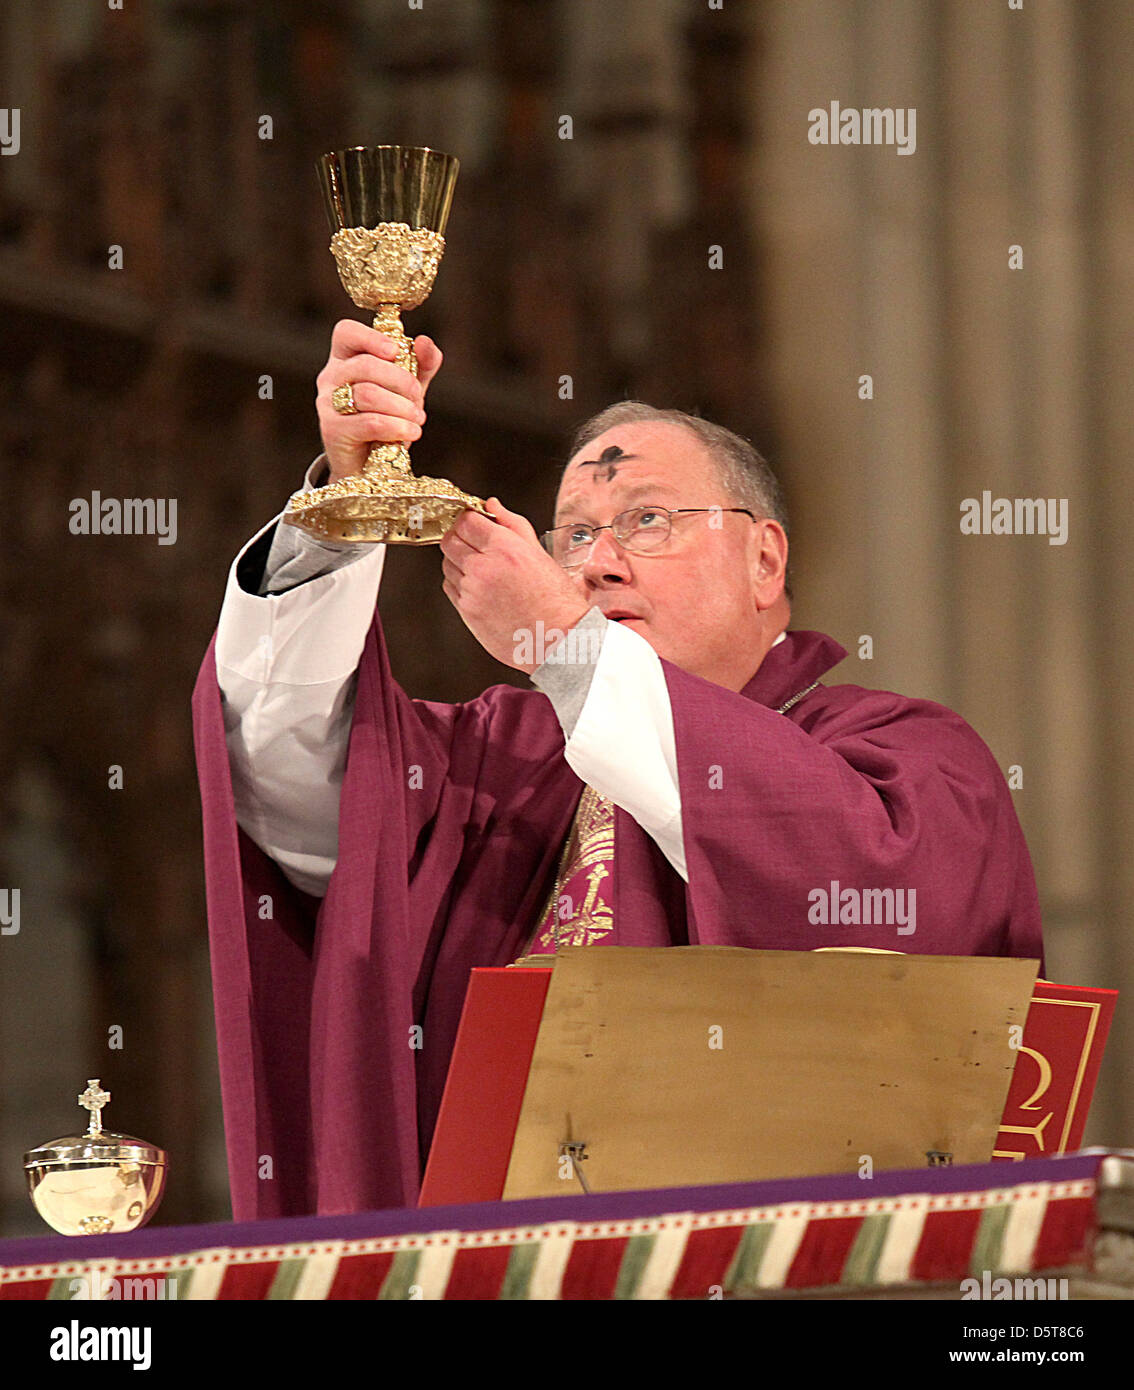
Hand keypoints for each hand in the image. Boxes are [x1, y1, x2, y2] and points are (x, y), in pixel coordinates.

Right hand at [316, 321, 442, 482]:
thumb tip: (424, 342)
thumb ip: (420, 364)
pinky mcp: (333, 431)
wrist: (370, 465)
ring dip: (402, 407)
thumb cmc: (387, 419)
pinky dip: (397, 426)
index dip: (371, 337)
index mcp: (346, 359)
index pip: (347, 332)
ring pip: (368, 394)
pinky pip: (370, 422)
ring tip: (417, 419)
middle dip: (401, 380)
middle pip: (364, 365)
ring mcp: (328, 404)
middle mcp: (331, 377)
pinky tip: (411, 432)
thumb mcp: (408, 389)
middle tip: (417, 397)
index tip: (396, 351)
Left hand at [440, 499, 591, 673]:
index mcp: (505, 549)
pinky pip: (450, 588)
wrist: (557, 640)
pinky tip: (480, 588)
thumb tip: (491, 504)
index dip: (468, 519)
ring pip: (447, 564)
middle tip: (474, 543)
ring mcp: (472, 592)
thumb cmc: (556, 600)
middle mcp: (484, 568)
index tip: (474, 522)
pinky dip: (459, 583)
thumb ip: (512, 524)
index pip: (465, 520)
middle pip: (449, 540)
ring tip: (482, 569)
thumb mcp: (539, 553)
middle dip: (459, 537)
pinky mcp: (467, 612)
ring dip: (458, 561)